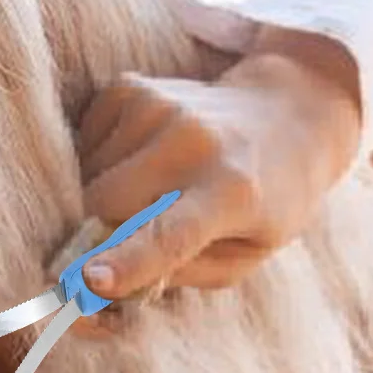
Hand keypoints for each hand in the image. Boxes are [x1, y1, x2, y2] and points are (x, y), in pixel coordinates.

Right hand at [71, 26, 362, 299]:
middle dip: (104, 230)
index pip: (171, 235)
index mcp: (232, 193)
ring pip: (89, 175)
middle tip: (135, 232)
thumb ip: (182, 272)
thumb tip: (102, 284)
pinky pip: (86, 144)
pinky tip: (146, 158)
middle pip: (105, 204)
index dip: (128, 261)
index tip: (88, 282)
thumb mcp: (244, 254)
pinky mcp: (132, 88)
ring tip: (157, 185)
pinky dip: (104, 162)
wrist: (285, 114)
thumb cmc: (265, 201)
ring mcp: (159, 107)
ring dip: (106, 195)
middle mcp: (193, 143)